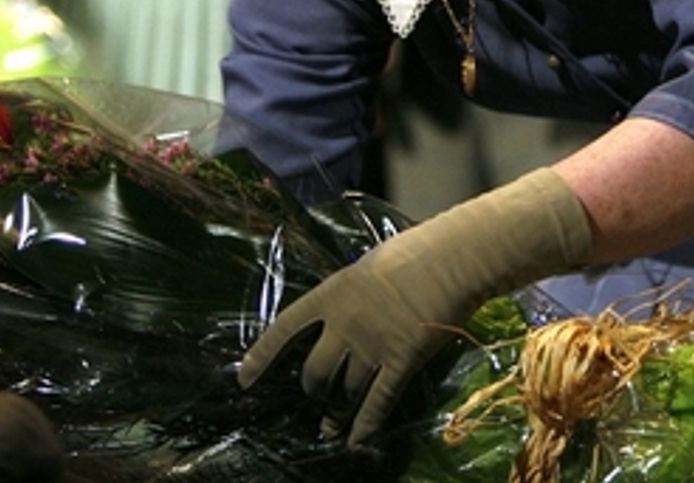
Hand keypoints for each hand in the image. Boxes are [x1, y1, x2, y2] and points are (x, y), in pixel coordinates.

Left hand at [237, 167, 592, 445]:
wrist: (449, 261)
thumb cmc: (412, 253)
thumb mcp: (366, 267)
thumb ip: (348, 295)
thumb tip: (339, 319)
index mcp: (332, 294)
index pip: (286, 327)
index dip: (262, 355)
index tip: (244, 380)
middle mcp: (345, 324)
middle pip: (316, 372)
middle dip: (313, 389)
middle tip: (317, 397)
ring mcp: (372, 346)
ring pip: (345, 392)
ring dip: (338, 412)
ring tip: (332, 425)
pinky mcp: (400, 363)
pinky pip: (377, 403)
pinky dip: (365, 426)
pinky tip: (356, 441)